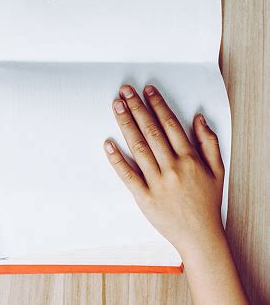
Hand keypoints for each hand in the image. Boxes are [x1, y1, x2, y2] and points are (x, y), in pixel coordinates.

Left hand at [104, 84, 224, 255]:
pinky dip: (116, 159)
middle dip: (137, 107)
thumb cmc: (207, 202)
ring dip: (126, 124)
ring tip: (117, 106)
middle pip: (151, 130)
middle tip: (125, 91)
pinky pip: (128, 175)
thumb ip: (209, 142)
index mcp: (190, 158)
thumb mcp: (217, 170)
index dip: (157, 104)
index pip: (170, 124)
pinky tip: (108, 143)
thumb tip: (199, 118)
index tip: (147, 90)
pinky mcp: (144, 198)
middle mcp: (172, 167)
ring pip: (138, 147)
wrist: (200, 236)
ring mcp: (157, 182)